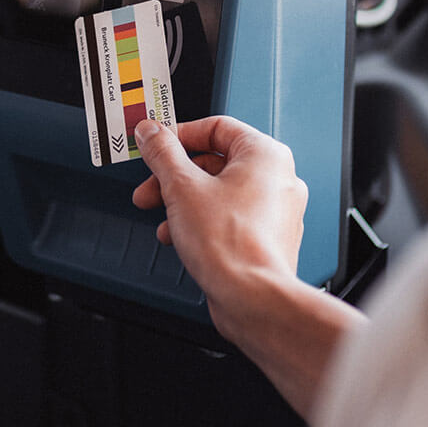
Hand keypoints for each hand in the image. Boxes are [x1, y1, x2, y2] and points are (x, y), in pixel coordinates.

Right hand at [131, 116, 307, 343]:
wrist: (252, 299)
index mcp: (265, 155)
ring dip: (182, 201)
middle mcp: (277, 179)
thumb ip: (162, 152)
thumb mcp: (181, 186)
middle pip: (214, 161)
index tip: (155, 144)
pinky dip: (201, 221)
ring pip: (219, 191)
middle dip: (173, 175)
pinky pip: (228, 217)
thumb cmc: (231, 245)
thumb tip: (151, 132)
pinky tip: (178, 236)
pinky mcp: (267, 238)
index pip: (216, 127)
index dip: (179, 134)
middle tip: (149, 185)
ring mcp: (275, 211)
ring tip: (160, 216)